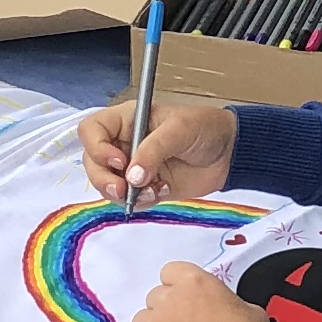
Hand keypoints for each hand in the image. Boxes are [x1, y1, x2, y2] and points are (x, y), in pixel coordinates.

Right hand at [80, 97, 236, 202]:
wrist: (229, 153)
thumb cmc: (205, 128)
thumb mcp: (179, 129)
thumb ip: (153, 150)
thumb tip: (132, 177)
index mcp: (126, 120)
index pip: (92, 130)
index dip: (97, 147)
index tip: (119, 161)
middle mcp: (123, 143)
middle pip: (92, 162)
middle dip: (103, 179)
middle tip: (124, 189)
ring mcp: (132, 168)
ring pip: (106, 185)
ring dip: (122, 194)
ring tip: (152, 190)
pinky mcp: (145, 188)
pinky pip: (129, 200)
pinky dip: (141, 201)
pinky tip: (162, 191)